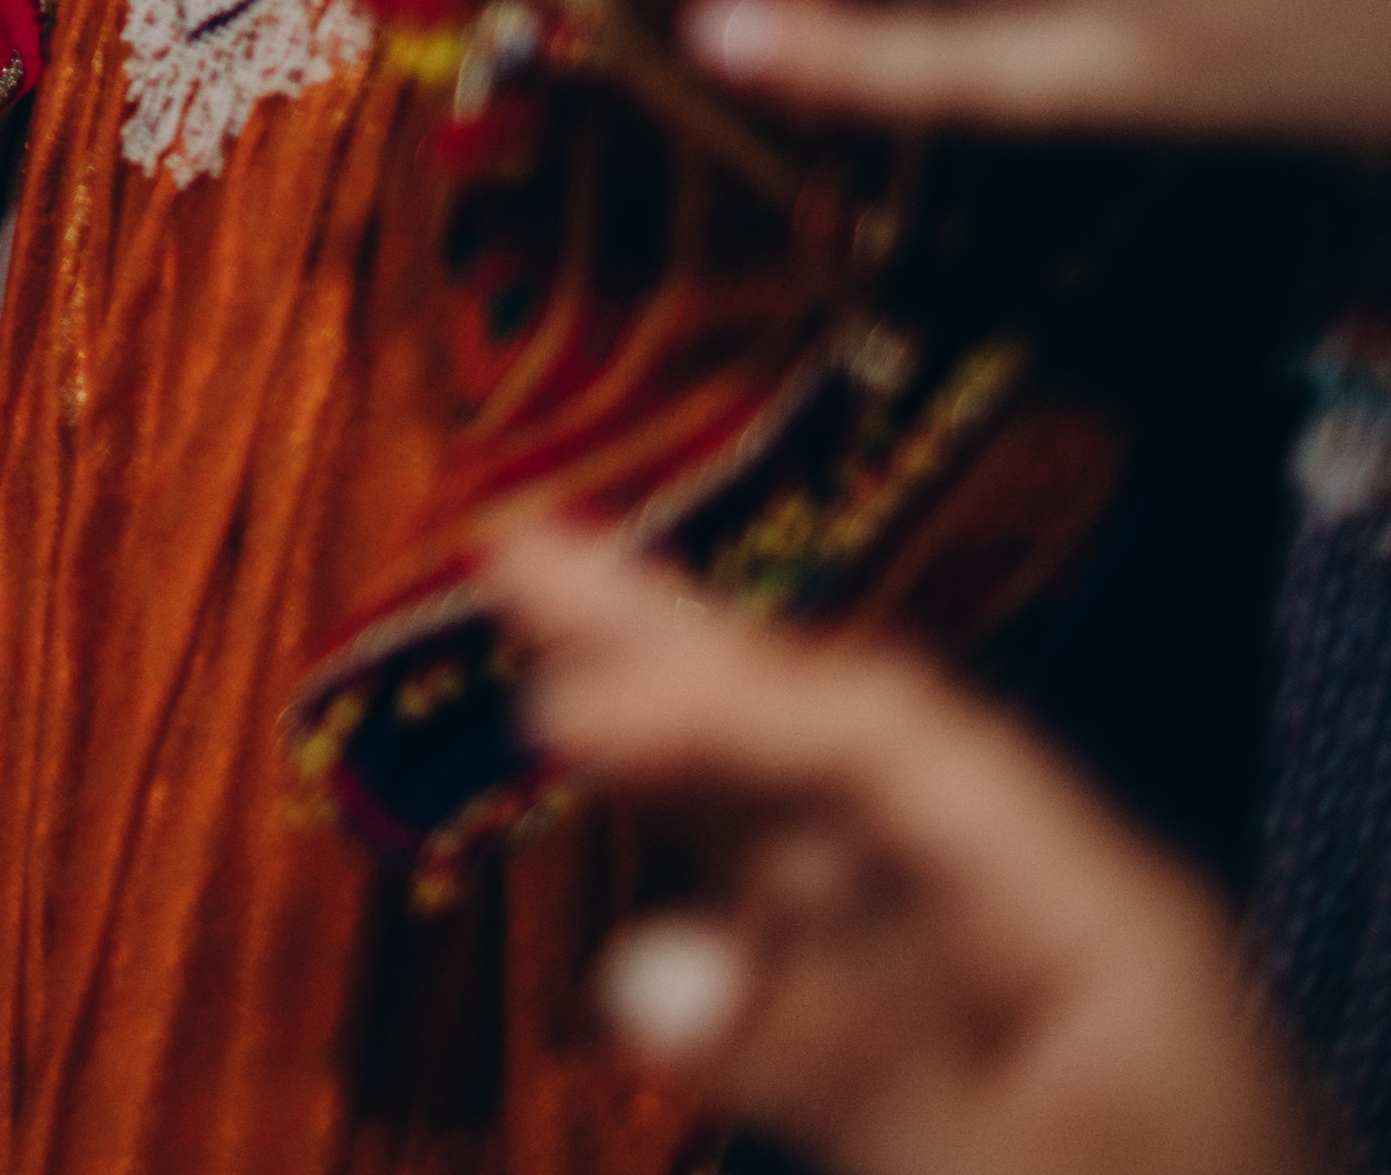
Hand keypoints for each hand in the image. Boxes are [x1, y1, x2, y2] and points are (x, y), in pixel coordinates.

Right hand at [478, 521, 1331, 1174]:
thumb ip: (844, 1070)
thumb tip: (643, 974)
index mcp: (1101, 922)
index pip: (886, 748)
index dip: (716, 704)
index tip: (555, 713)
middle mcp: (1043, 924)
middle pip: (839, 750)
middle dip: (681, 649)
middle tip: (520, 550)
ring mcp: (997, 996)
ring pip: (814, 836)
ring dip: (679, 743)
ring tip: (549, 638)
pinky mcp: (957, 1068)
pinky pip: (822, 943)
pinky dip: (722, 879)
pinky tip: (644, 829)